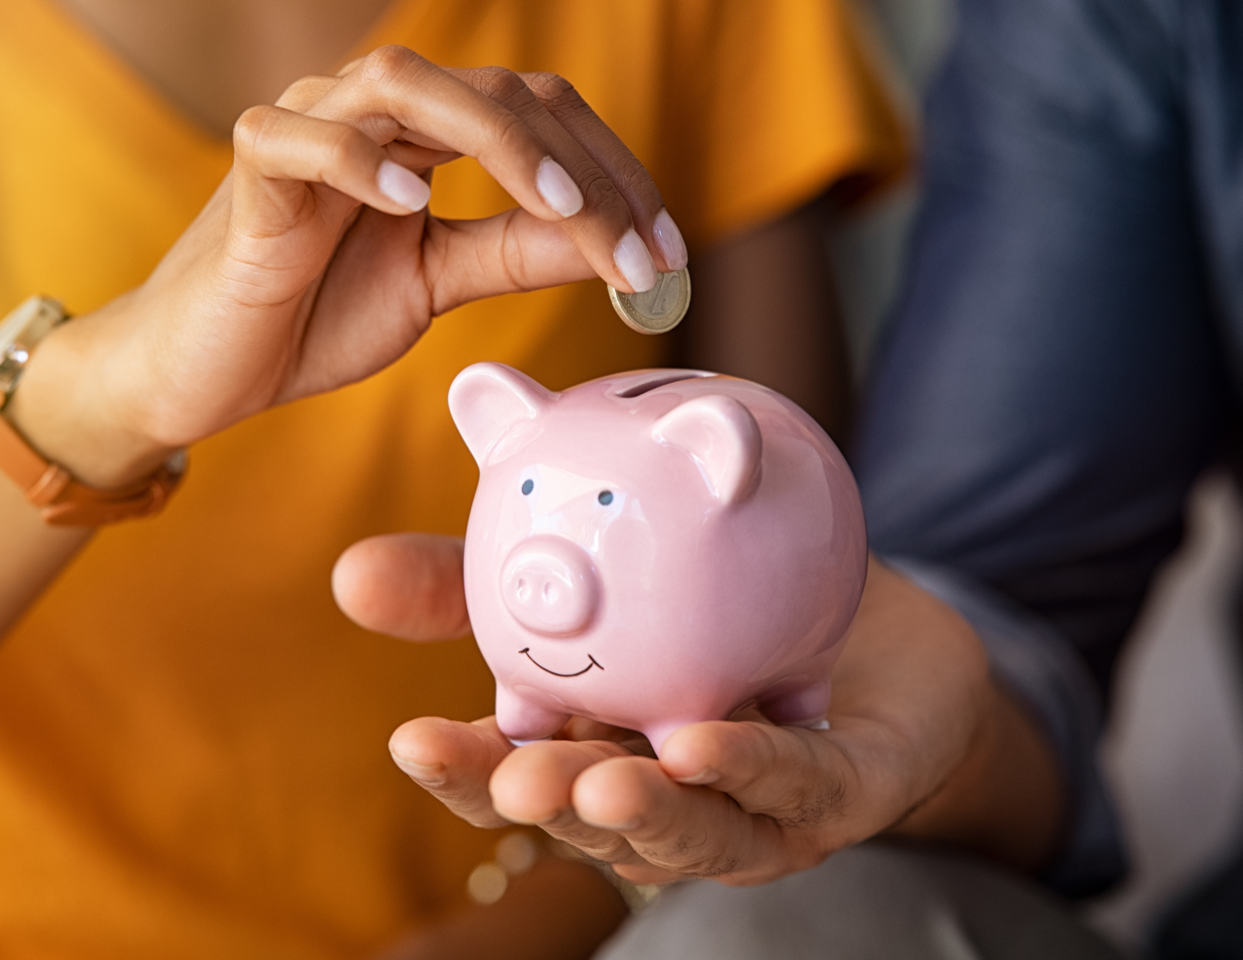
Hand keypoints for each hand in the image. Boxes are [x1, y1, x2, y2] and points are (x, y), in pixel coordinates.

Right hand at [11, 48, 686, 486]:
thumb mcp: (438, 282)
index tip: (666, 255)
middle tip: (639, 253)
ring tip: (560, 210)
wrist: (213, 367)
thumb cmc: (320, 313)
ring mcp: (309, 129)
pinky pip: (296, 138)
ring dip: (498, 142)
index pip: (542, 118)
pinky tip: (411, 205)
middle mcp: (376, 113)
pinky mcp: (250, 173)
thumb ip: (514, 254)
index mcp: (428, 136)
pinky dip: (354, 161)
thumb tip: (607, 245)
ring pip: (406, 84)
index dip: (613, 176)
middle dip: (583, 172)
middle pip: (500, 94)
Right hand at [336, 539, 1064, 884]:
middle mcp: (664, 797)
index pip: (518, 776)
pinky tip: (706, 742)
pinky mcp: (836, 794)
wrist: (869, 614)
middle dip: (547, 806)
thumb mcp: (594, 577)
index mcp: (597, 751)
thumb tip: (350, 570)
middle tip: (511, 777)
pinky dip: (751, 769)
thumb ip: (482, 580)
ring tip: (597, 784)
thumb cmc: (719, 609)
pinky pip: (795, 787)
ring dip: (643, 814)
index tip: (411, 740)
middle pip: (591, 819)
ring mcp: (751, 810)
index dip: (467, 770)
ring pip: (692, 831)